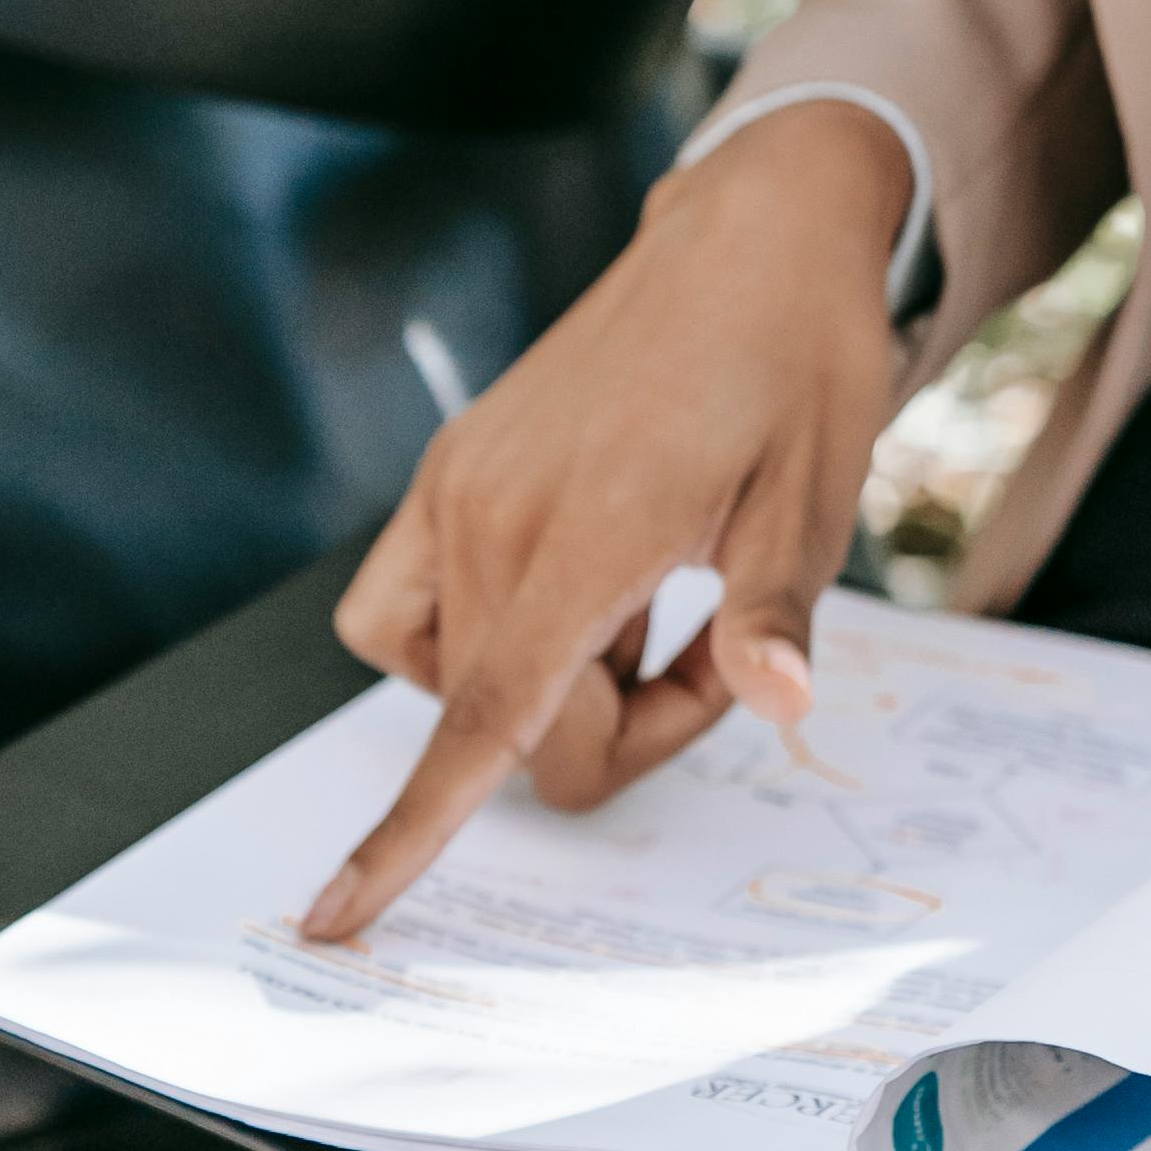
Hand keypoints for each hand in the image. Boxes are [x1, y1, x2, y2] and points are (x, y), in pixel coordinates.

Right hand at [299, 99, 914, 941]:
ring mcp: (460, 484)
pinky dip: (470, 637)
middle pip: (507, 728)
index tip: (335, 917)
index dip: (409, 835)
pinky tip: (566, 601)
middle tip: (719, 652)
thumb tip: (778, 704)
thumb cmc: (798, 360)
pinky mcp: (453, 464)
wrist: (751, 233)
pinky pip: (405, 601)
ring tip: (651, 620)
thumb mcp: (814, 497)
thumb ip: (773, 618)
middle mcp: (496, 510)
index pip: (486, 723)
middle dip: (616, 731)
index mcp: (591, 531)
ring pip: (454, 677)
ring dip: (545, 690)